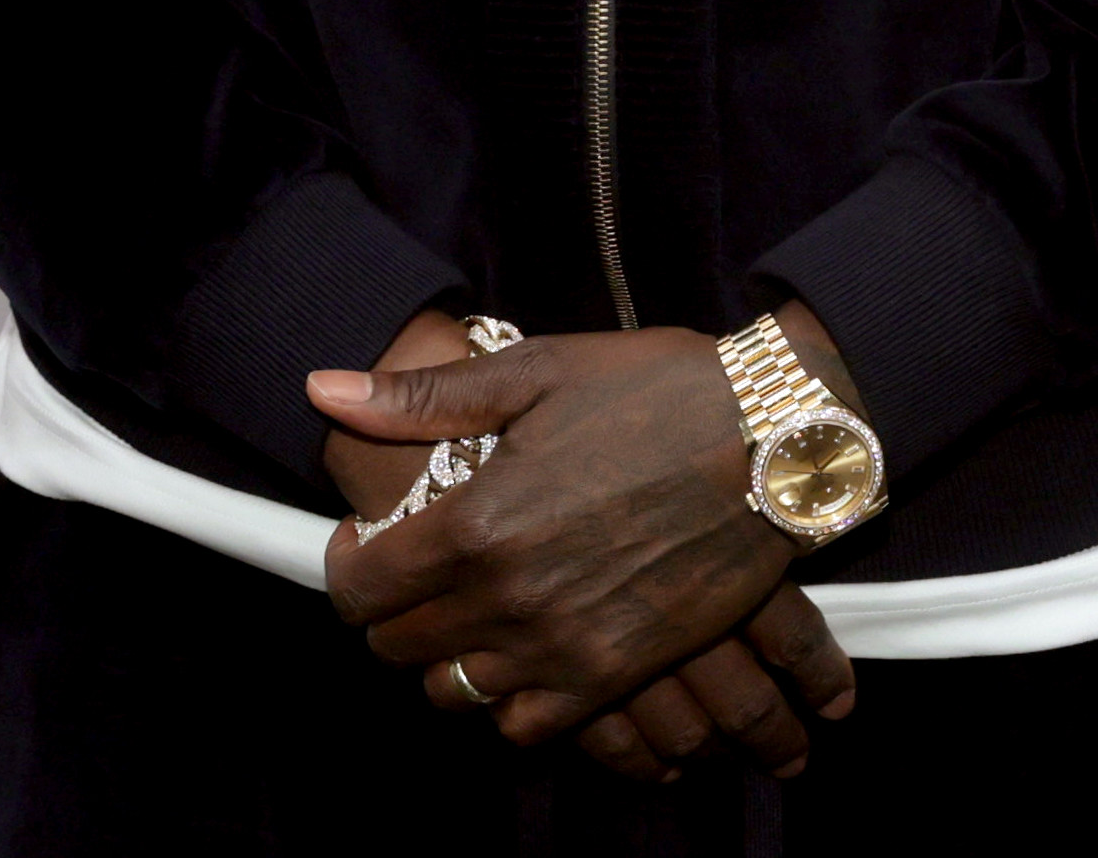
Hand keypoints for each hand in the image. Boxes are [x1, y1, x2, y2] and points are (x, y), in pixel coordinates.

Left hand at [314, 323, 859, 777]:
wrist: (776, 437)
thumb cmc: (657, 389)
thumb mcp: (538, 371)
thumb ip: (423, 397)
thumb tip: (322, 389)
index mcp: (473, 523)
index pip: (355, 588)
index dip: (348, 563)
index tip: (371, 542)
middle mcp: (505, 599)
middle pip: (395, 645)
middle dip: (394, 609)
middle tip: (425, 571)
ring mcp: (560, 646)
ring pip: (451, 692)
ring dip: (446, 657)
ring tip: (475, 613)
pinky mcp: (615, 674)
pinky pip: (526, 727)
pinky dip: (511, 702)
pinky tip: (527, 653)